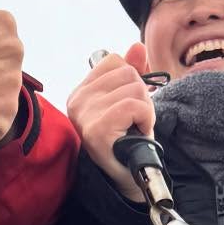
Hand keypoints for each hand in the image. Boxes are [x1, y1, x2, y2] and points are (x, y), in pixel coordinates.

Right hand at [66, 44, 154, 199]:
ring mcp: (85, 115)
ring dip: (145, 109)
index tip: (127, 107)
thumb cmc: (127, 139)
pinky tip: (137, 132)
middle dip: (141, 96)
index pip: (114, 61)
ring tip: (134, 129)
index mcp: (80, 93)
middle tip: (133, 122)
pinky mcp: (98, 128)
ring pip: (135, 87)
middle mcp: (77, 102)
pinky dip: (146, 118)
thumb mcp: (129, 100)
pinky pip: (136, 105)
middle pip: (127, 72)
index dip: (131, 81)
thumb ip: (131, 71)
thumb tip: (137, 46)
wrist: (128, 178)